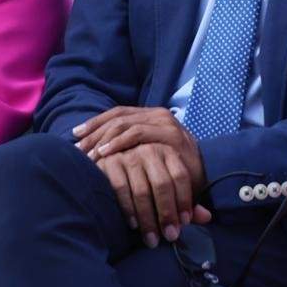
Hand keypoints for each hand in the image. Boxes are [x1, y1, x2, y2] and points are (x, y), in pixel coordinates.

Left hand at [73, 106, 199, 162]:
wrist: (210, 173)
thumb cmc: (175, 168)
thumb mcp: (151, 155)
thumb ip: (132, 150)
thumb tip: (97, 154)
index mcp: (150, 116)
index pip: (117, 113)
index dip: (95, 123)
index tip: (75, 135)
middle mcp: (157, 115)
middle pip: (117, 117)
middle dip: (94, 133)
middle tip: (77, 149)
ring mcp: (164, 123)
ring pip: (124, 123)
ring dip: (102, 138)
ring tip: (88, 153)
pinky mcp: (170, 135)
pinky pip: (137, 134)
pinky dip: (118, 142)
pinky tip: (104, 153)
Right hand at [93, 140, 208, 247]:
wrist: (107, 158)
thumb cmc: (142, 176)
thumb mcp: (165, 184)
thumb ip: (184, 200)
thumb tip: (208, 217)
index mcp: (167, 150)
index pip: (180, 176)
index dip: (184, 201)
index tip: (185, 223)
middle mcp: (149, 148)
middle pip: (162, 184)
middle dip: (167, 214)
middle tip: (170, 236)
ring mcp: (128, 154)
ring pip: (142, 191)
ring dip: (148, 219)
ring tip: (152, 240)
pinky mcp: (109, 162)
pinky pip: (121, 190)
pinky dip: (128, 210)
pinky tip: (133, 225)